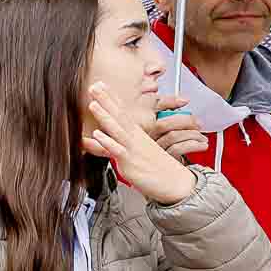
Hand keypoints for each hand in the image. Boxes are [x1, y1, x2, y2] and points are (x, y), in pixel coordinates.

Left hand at [86, 83, 194, 205]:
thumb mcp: (138, 153)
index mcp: (137, 135)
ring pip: (117, 129)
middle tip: (94, 86)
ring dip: (105, 116)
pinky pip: (118, 151)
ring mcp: (132, 149)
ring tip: (93, 103)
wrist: (177, 184)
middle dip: (106, 100)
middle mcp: (134, 139)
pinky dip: (108, 142)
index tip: (100, 85)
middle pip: (119, 115)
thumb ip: (121, 146)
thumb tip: (107, 141)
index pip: (122, 112)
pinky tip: (98, 134)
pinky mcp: (130, 162)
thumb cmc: (158, 170)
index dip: (111, 98)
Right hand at [149, 94, 207, 160]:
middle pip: (163, 124)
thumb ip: (170, 112)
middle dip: (186, 121)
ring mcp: (154, 149)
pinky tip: (201, 145)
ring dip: (193, 135)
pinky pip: (178, 148)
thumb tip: (184, 101)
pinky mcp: (163, 159)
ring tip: (202, 138)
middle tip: (198, 124)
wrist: (167, 169)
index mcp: (145, 125)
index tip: (185, 101)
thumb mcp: (166, 126)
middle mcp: (147, 137)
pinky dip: (194, 145)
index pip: (152, 111)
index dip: (169, 102)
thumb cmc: (168, 146)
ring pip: (173, 136)